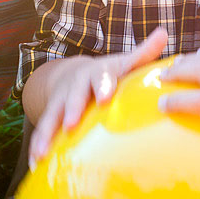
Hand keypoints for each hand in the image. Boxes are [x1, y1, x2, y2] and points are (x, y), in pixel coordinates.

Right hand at [28, 27, 167, 166]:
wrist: (76, 74)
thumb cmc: (109, 73)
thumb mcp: (124, 63)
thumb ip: (144, 53)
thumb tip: (164, 33)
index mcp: (98, 72)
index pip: (101, 76)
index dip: (102, 85)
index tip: (105, 97)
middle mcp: (77, 85)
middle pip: (73, 96)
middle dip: (71, 109)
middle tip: (72, 124)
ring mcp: (61, 101)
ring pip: (52, 116)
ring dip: (46, 133)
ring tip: (43, 153)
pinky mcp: (51, 116)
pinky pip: (42, 131)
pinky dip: (37, 147)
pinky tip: (36, 165)